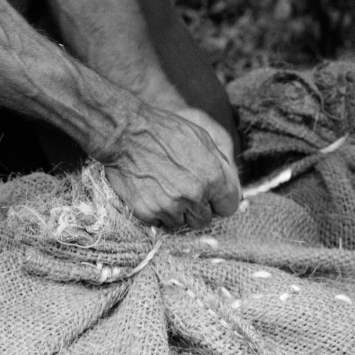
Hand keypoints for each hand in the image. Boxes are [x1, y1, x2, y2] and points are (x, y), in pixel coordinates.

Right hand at [102, 105, 240, 230]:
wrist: (126, 133)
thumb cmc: (164, 131)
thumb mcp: (201, 137)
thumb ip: (219, 164)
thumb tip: (227, 184)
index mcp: (213, 176)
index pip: (229, 206)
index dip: (218, 200)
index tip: (209, 196)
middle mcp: (195, 195)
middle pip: (204, 220)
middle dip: (196, 208)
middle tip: (181, 190)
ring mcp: (171, 206)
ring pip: (181, 223)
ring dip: (175, 211)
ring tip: (163, 188)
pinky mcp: (149, 213)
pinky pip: (160, 223)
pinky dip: (157, 212)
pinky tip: (151, 192)